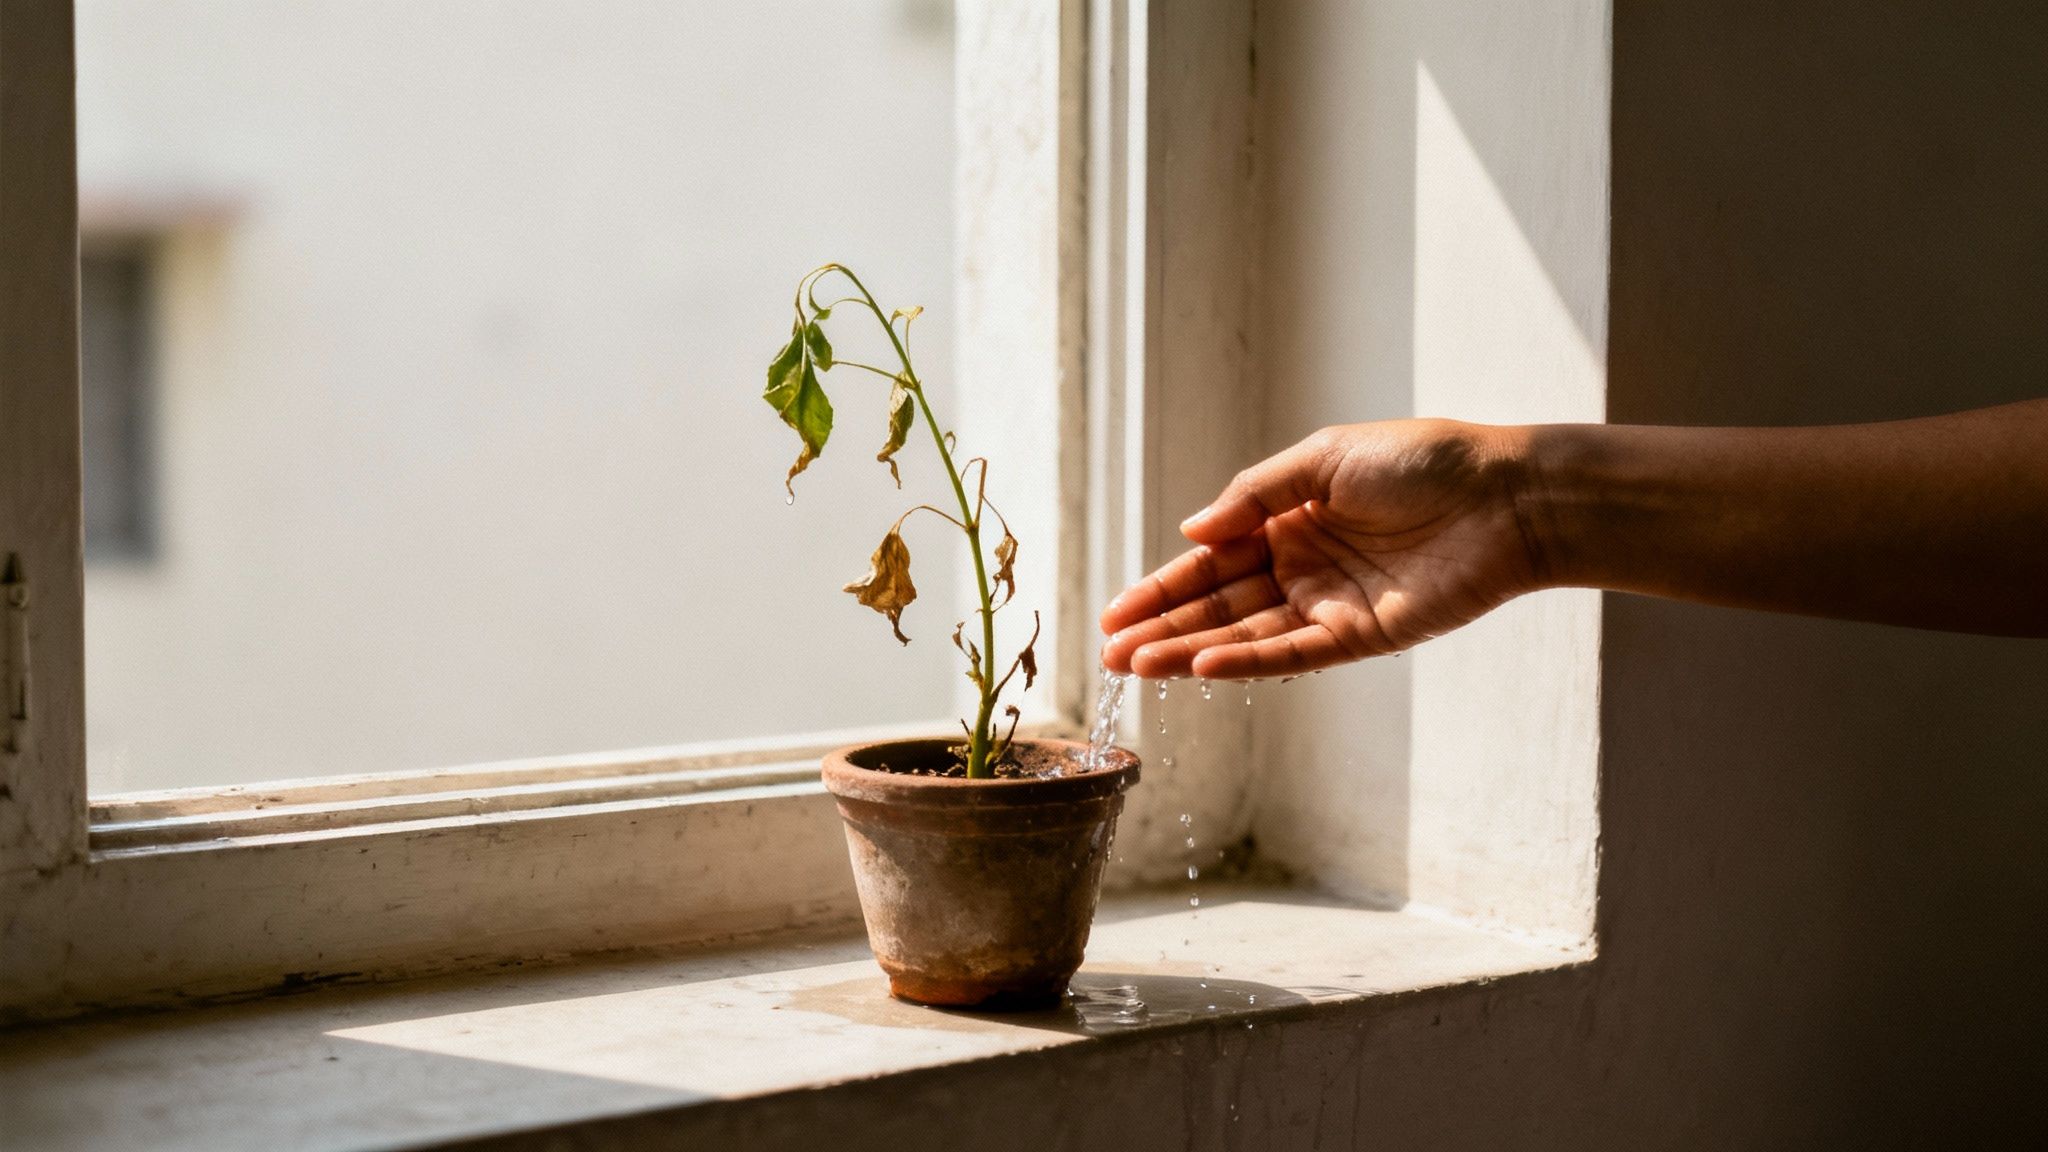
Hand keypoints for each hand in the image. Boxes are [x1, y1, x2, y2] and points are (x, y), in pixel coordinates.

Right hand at [1099, 420, 1545, 678]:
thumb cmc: (1425, 461)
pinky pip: (1294, 654)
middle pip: (1218, 606)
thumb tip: (1192, 531)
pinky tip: (1202, 667)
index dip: (1162, 588)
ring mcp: (1330, 605)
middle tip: (1108, 655)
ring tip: (1136, 667)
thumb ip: (1255, 495)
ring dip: (1190, 652)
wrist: (1506, 496)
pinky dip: (1248, 662)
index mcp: (1290, 520)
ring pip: (1245, 635)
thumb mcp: (1325, 457)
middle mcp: (1303, 567)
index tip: (1115, 613)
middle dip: (1162, 631)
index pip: (1211, 561)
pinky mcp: (1362, 635)